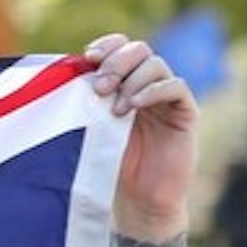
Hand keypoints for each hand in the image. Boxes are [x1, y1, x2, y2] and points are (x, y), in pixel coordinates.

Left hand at [83, 34, 199, 241]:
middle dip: (117, 62)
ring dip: (132, 80)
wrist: (137, 201)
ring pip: (156, 65)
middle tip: (99, 87)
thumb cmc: (107, 166)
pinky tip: (135, 105)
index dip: (108, 46)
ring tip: (115, 109)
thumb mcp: (88, 128)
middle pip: (139, 50)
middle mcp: (147, 85)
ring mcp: (167, 98)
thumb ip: (83, 101)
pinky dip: (154, 90)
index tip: (88, 57)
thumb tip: (61, 74)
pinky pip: (175, 87)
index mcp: (123, 83)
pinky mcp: (185, 113)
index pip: (121, 47)